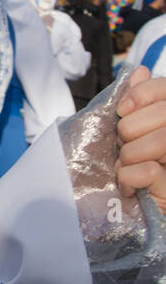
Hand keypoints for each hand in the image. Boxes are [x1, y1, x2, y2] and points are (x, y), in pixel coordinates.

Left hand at [115, 67, 165, 210]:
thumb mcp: (127, 132)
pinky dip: (129, 179)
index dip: (140, 95)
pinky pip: (147, 171)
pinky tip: (131, 187)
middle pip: (160, 115)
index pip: (165, 88)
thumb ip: (134, 101)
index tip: (123, 110)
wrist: (135, 213)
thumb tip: (137, 70)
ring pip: (158, 142)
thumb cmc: (130, 168)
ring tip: (126, 170)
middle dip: (128, 132)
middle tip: (124, 149)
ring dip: (128, 158)